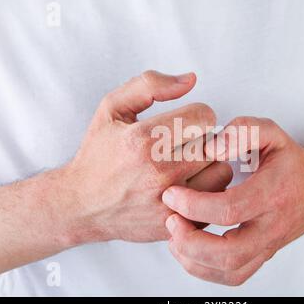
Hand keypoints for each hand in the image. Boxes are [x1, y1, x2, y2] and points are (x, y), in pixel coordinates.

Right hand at [61, 71, 231, 243]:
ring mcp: (168, 201)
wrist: (82, 205)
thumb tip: (191, 79)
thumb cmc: (99, 155)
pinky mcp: (175, 223)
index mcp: (143, 139)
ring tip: (187, 167)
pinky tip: (187, 188)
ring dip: (210, 166)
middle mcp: (158, 172)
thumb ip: (150, 85)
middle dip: (203, 140)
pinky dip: (206, 193)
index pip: (205, 116)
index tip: (186, 123)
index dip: (198, 115)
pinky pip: (215, 202)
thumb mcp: (112, 108)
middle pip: (215, 144)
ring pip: (221, 173)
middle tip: (184, 145)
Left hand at [162, 117, 303, 285]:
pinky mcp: (263, 255)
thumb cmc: (290, 161)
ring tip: (175, 235)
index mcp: (274, 194)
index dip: (194, 205)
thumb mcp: (271, 133)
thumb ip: (243, 131)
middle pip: (229, 253)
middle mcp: (273, 226)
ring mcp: (268, 245)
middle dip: (191, 241)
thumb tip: (212, 149)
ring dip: (194, 259)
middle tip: (171, 220)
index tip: (171, 194)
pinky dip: (205, 270)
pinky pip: (234, 276)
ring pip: (230, 270)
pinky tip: (189, 250)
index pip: (230, 210)